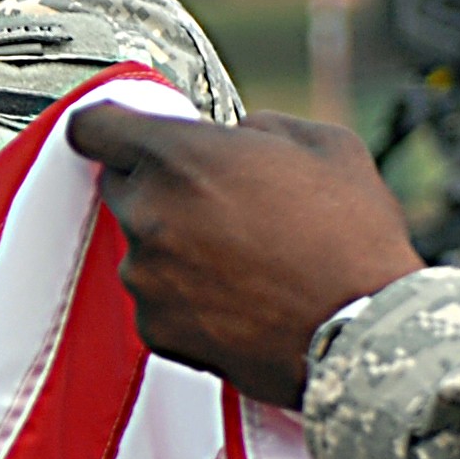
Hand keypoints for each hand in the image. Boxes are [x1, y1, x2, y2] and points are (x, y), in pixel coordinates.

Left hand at [62, 107, 426, 406]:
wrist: (364, 332)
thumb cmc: (351, 239)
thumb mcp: (323, 145)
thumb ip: (260, 126)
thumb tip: (237, 134)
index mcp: (180, 156)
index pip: (94, 126)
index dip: (109, 125)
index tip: (121, 132)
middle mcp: (150, 213)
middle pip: (121, 186)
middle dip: (161, 187)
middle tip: (220, 204)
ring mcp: (148, 276)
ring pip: (143, 246)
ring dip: (177, 246)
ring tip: (244, 260)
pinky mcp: (156, 328)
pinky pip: (157, 300)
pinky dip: (185, 298)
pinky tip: (238, 298)